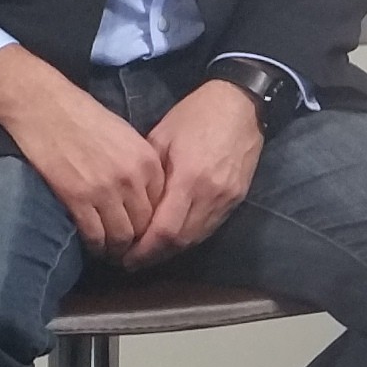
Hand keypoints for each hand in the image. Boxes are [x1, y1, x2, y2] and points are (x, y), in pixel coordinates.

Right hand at [0, 47, 169, 254]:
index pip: (161, 207)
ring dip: (117, 250)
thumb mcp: (127, 138)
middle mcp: (131, 178)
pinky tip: (93, 246)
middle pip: (144, 226)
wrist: (46, 107)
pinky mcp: (77, 198)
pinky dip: (96, 246)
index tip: (144, 234)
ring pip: (121, 236)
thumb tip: (147, 198)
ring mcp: (105, 189)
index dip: (153, 225)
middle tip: (130, 251)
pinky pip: (94, 235)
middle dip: (138, 243)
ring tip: (112, 253)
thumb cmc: (84, 118)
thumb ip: (141, 167)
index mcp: (147, 161)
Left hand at [141, 77, 265, 253]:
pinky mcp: (237, 198)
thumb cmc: (195, 115)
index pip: (165, 230)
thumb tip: (132, 206)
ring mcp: (227, 199)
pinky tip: (174, 238)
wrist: (241, 105)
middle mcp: (211, 195)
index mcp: (189, 178)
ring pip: (197, 239)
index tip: (125, 258)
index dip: (144, 250)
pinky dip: (190, 238)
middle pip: (181, 242)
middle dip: (154, 256)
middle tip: (132, 261)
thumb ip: (149, 176)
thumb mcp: (162, 137)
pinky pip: (210, 228)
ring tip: (149, 254)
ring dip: (172, 251)